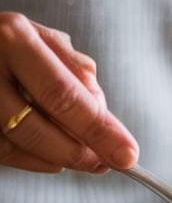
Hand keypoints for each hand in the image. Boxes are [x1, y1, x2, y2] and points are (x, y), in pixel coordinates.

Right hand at [0, 12, 138, 173]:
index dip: (98, 130)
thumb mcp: (40, 40)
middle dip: (81, 153)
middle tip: (109, 163)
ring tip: (83, 156)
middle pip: (38, 128)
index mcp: (13, 39)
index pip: (63, 94)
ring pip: (18, 146)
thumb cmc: (7, 45)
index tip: (128, 154)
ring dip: (58, 159)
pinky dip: (34, 160)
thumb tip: (101, 111)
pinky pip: (4, 153)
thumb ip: (73, 70)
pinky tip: (50, 155)